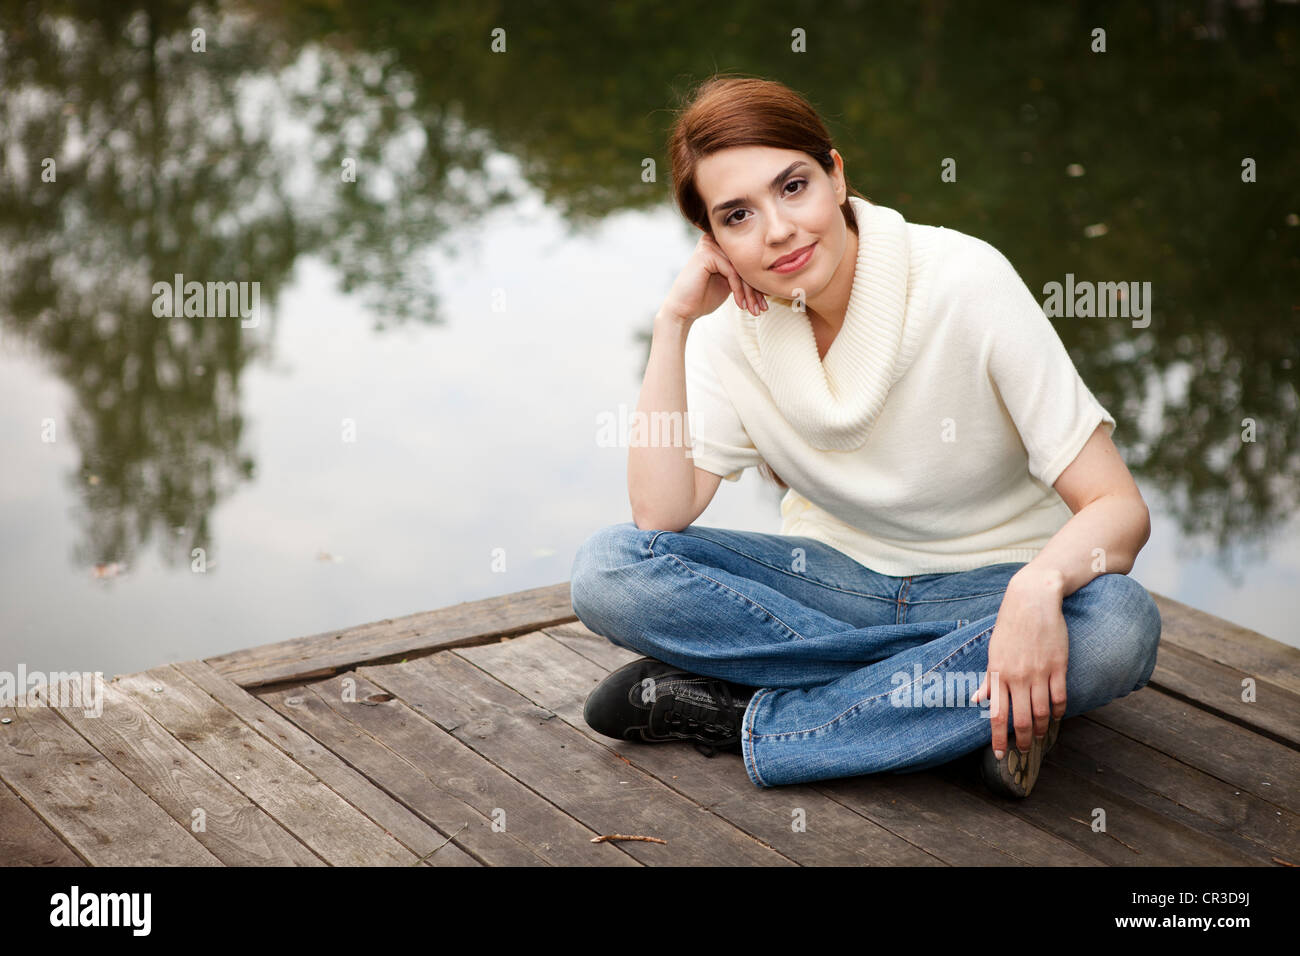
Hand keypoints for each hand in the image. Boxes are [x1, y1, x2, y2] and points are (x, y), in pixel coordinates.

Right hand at [660, 231, 768, 323]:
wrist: (682, 310)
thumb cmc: (704, 298)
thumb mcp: (729, 284)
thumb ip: (742, 275)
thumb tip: (769, 276)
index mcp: (720, 246)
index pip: (747, 262)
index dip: (758, 283)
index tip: (766, 303)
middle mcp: (715, 241)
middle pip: (745, 264)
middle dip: (756, 290)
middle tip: (762, 309)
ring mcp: (710, 245)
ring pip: (741, 269)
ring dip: (750, 293)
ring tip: (754, 310)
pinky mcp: (707, 253)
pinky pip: (732, 271)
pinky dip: (738, 290)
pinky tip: (740, 304)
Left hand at [971, 569, 1067, 756]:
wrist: (1032, 601)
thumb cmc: (1010, 626)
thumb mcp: (993, 651)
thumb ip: (988, 679)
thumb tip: (976, 700)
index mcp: (998, 673)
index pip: (997, 714)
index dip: (998, 738)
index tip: (1000, 755)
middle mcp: (1017, 677)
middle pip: (1022, 720)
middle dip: (1023, 740)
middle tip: (1024, 751)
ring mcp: (1039, 672)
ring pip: (1042, 713)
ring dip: (1042, 730)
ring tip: (1040, 737)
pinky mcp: (1058, 666)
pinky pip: (1059, 698)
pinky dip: (1058, 712)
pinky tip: (1056, 717)